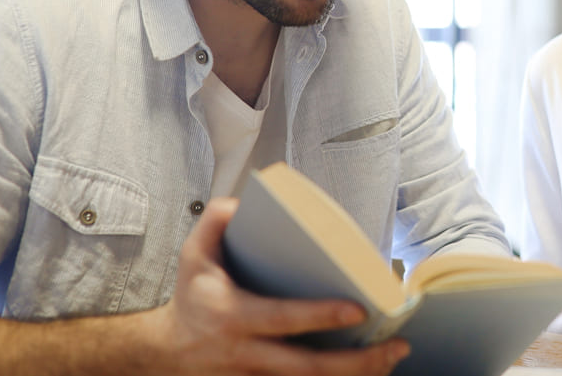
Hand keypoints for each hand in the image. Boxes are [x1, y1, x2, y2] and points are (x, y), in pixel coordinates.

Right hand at [143, 197, 409, 375]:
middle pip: (307, 368)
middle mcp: (245, 353)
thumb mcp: (192, 254)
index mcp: (232, 316)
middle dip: (356, 362)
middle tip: (394, 346)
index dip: (320, 317)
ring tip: (392, 357)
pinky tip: (370, 373)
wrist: (166, 352)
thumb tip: (246, 201)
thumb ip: (215, 220)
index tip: (357, 310)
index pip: (281, 319)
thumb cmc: (192, 298)